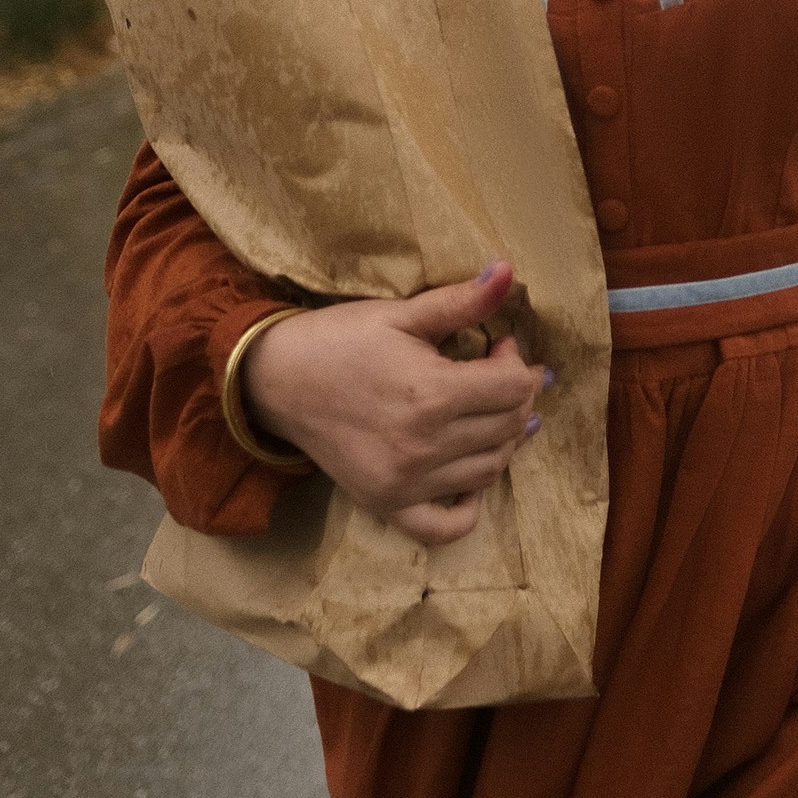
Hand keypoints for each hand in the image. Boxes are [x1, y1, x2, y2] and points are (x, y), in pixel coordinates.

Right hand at [240, 261, 547, 547]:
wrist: (276, 379)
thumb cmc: (340, 339)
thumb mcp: (400, 313)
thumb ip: (460, 301)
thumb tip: (508, 271)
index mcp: (431, 394)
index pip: (512, 388)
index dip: (520, 363)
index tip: (502, 343)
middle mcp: (424, 446)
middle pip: (506, 429)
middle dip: (518, 397)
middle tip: (504, 373)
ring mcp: (406, 483)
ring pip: (488, 470)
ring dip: (504, 441)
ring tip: (495, 412)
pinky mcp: (387, 504)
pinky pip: (445, 526)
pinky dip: (469, 507)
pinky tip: (472, 477)